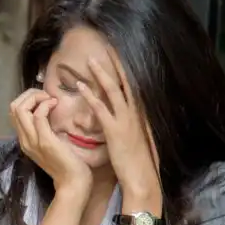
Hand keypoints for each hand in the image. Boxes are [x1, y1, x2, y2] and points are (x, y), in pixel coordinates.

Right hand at [9, 88, 91, 198]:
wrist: (72, 184)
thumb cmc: (67, 164)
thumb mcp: (51, 145)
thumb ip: (45, 131)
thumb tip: (49, 113)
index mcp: (25, 140)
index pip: (14, 112)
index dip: (27, 99)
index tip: (45, 100)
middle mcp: (24, 139)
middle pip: (14, 107)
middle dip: (30, 95)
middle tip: (47, 97)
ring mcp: (33, 140)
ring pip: (20, 109)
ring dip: (36, 97)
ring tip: (51, 100)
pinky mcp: (45, 141)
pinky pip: (38, 116)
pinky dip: (45, 105)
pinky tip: (55, 105)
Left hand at [78, 58, 160, 200]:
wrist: (143, 178)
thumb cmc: (139, 161)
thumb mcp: (137, 137)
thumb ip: (132, 124)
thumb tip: (127, 115)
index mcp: (142, 114)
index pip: (134, 86)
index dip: (126, 71)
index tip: (119, 56)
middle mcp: (136, 114)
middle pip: (126, 83)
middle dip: (116, 65)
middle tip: (108, 47)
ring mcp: (126, 121)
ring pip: (113, 91)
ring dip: (101, 75)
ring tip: (91, 61)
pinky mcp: (115, 131)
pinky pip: (101, 109)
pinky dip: (91, 96)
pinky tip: (81, 86)